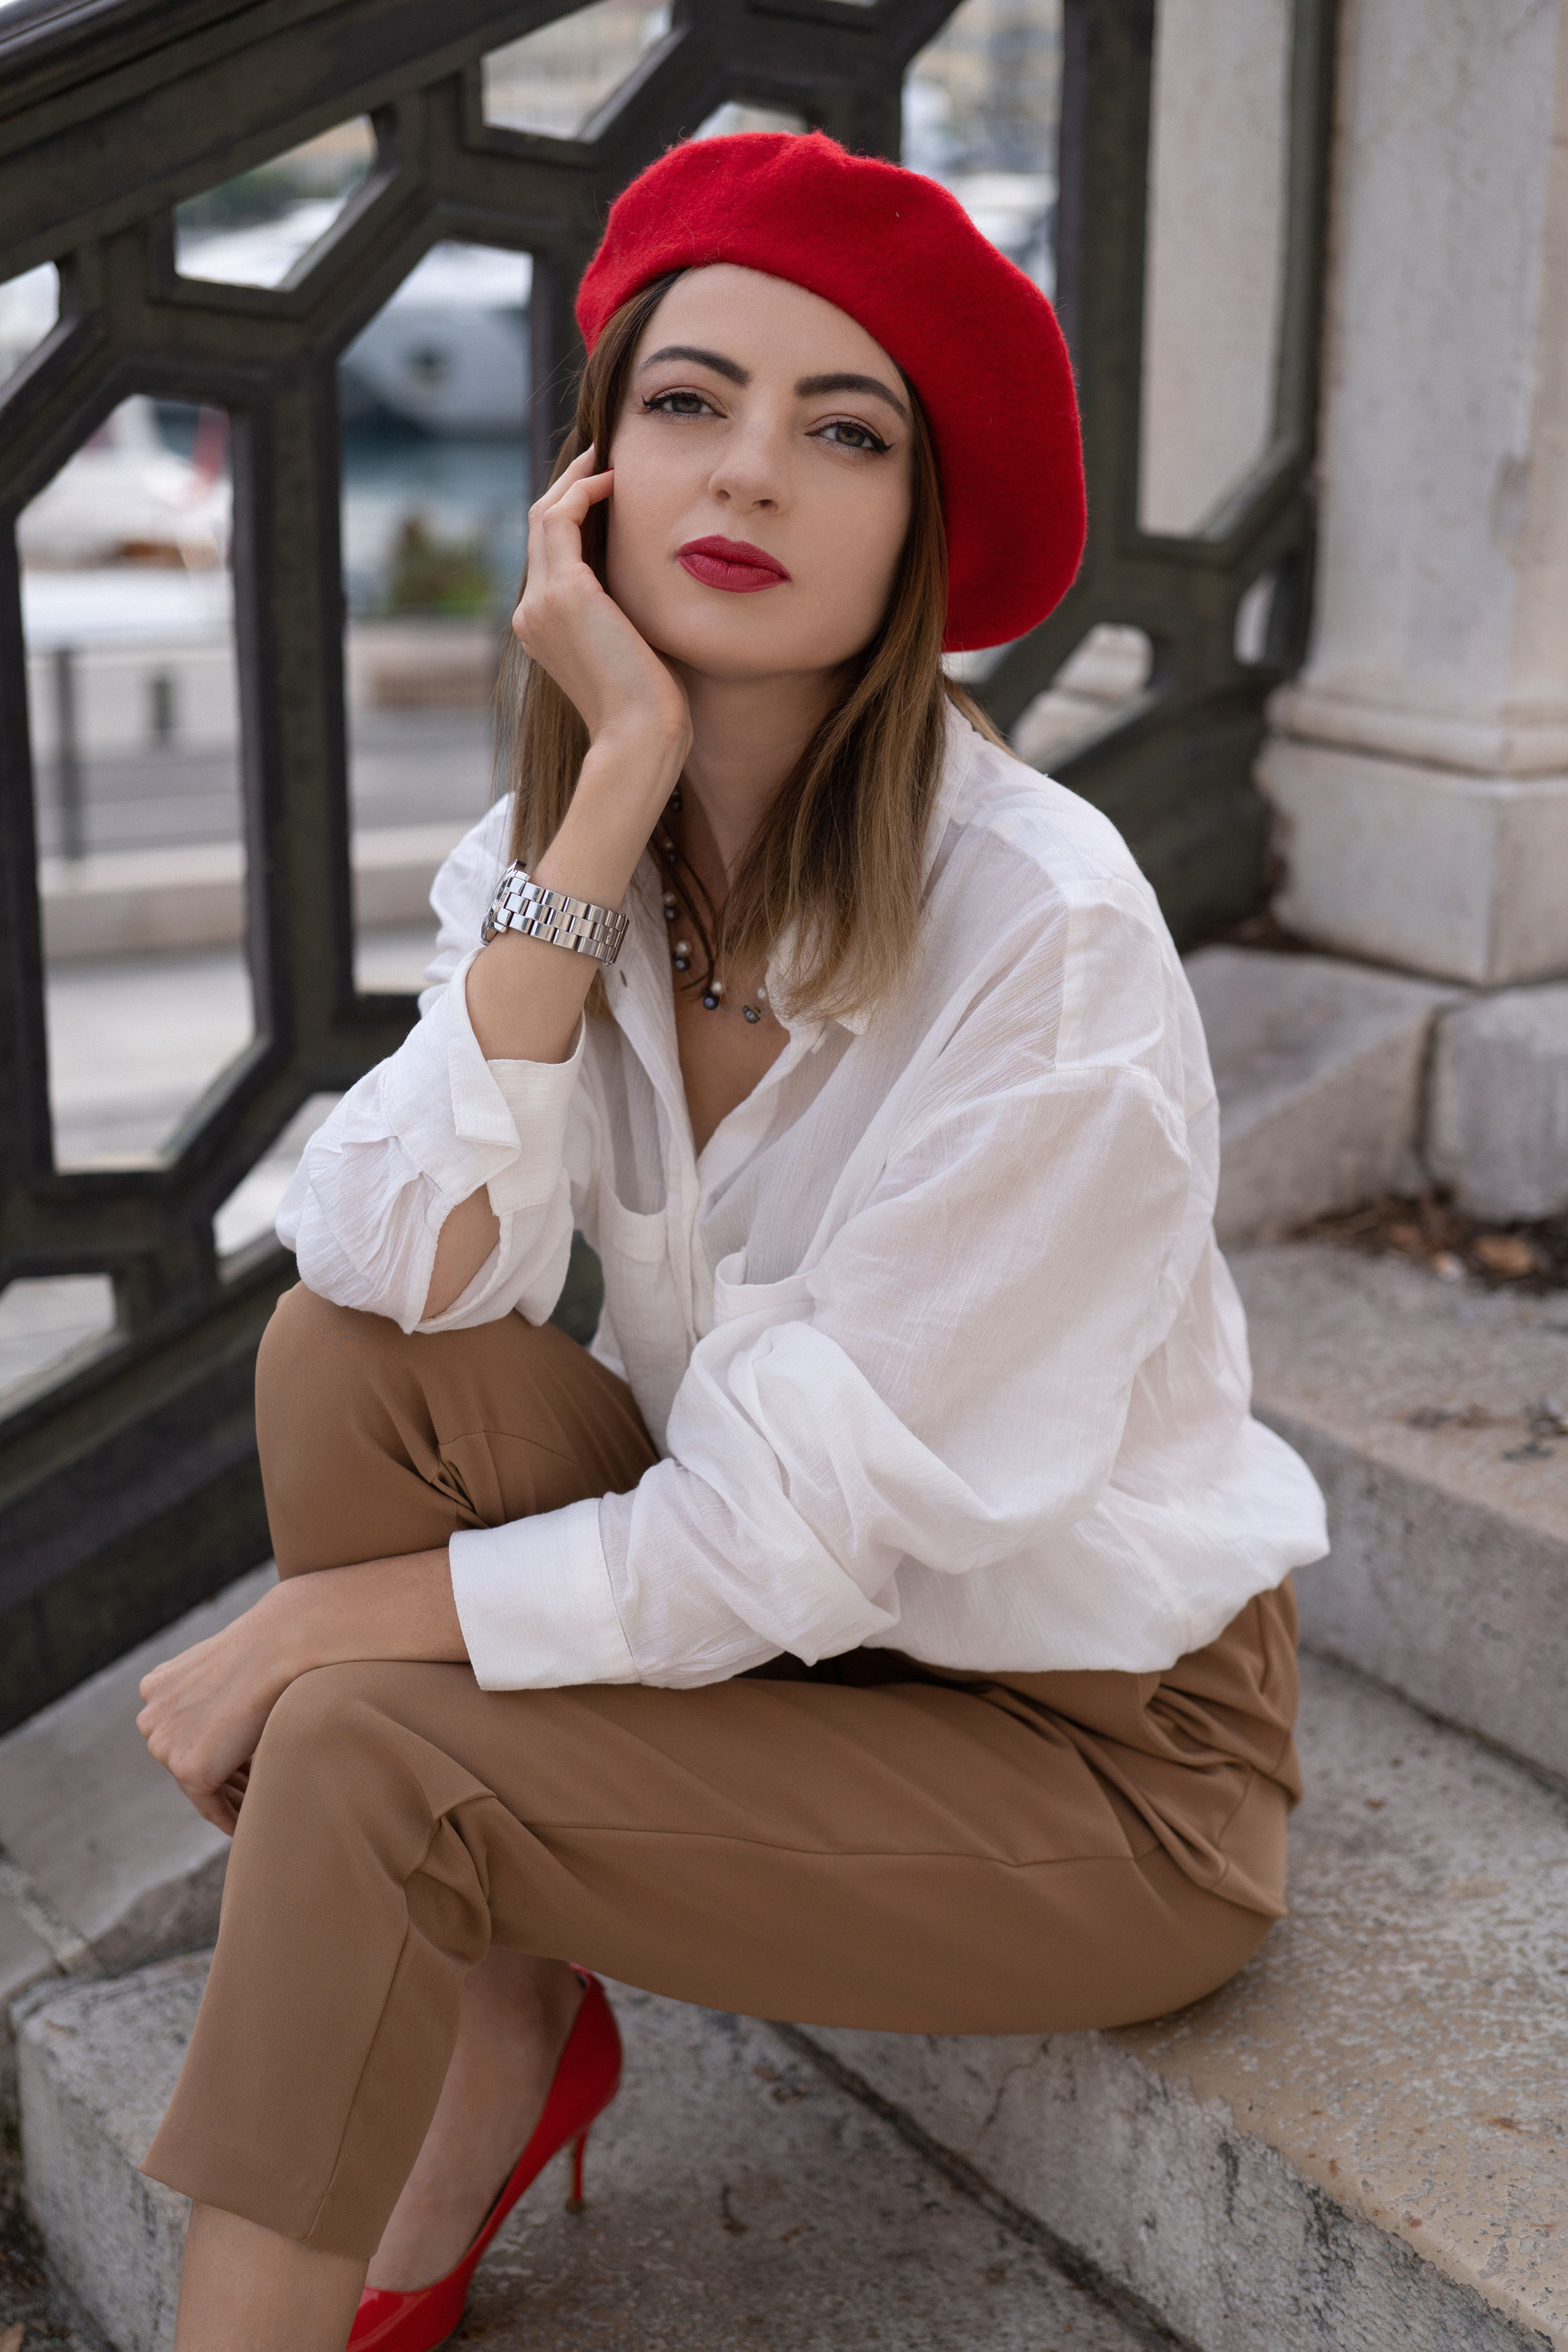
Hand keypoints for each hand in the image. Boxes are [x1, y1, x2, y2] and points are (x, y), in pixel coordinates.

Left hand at [136, 1596, 292, 1836]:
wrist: (277, 1645)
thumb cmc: (265, 1648)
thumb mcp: (224, 1669)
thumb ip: (213, 1696)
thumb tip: (227, 1723)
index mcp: (155, 1687)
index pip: (182, 1731)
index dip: (212, 1748)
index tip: (235, 1766)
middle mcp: (150, 1718)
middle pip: (185, 1759)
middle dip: (219, 1774)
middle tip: (250, 1790)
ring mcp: (165, 1745)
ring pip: (197, 1783)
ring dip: (227, 1796)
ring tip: (254, 1808)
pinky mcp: (189, 1769)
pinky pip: (209, 1803)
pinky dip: (227, 1816)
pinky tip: (243, 1825)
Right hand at [513, 447, 690, 773]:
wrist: (640, 736)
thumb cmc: (650, 706)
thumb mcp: (632, 648)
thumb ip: (623, 613)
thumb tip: (648, 583)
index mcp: (542, 628)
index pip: (550, 554)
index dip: (574, 514)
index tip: (607, 488)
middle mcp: (530, 612)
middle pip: (541, 528)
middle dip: (570, 486)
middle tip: (604, 455)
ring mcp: (540, 602)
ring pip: (545, 515)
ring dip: (576, 479)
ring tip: (608, 456)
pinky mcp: (563, 593)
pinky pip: (561, 519)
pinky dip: (583, 492)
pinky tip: (615, 481)